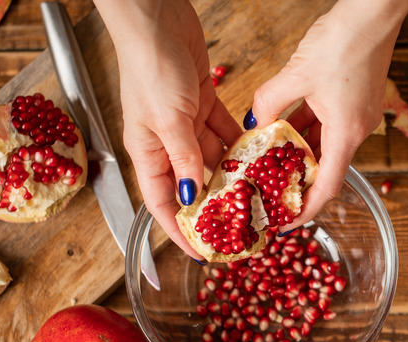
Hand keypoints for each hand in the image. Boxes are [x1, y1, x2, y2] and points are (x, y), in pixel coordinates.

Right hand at [94, 0, 241, 260]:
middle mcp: (166, 143)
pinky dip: (241, 145)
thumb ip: (184, 157)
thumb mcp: (168, 119)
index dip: (180, 231)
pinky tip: (260, 158)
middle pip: (192, 185)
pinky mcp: (203, 103)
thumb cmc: (149, 67)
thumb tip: (194, 194)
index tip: (203, 252)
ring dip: (234, 176)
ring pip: (213, 160)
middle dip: (216, 206)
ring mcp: (185, 123)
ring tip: (259, 196)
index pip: (163, 203)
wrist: (157, 20)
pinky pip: (225, 133)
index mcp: (147, 152)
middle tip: (242, 226)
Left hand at [250, 0, 407, 230]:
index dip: (305, 211)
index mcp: (347, 133)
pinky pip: (325, 124)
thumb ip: (270, 102)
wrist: (374, 11)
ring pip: (322, 145)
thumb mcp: (296, 74)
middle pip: (324, 169)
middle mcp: (356, 130)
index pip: (326, 188)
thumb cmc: (344, 41)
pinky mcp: (352, 100)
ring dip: (297, 154)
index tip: (284, 225)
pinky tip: (280, 128)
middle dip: (296, 183)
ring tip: (268, 163)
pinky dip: (303, 130)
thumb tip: (254, 121)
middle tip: (268, 193)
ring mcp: (356, 115)